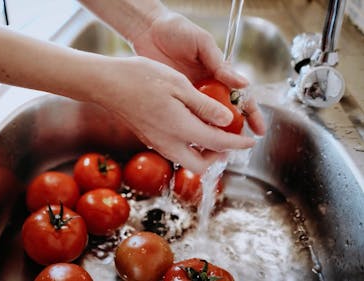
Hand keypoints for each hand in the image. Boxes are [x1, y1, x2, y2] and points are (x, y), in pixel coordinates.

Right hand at [92, 56, 255, 172]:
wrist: (106, 83)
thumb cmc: (140, 78)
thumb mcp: (179, 85)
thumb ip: (205, 106)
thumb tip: (227, 120)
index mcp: (181, 129)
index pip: (218, 144)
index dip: (238, 143)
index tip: (251, 140)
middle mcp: (169, 143)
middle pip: (201, 165)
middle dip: (219, 157)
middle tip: (229, 140)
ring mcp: (156, 143)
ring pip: (186, 161)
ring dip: (203, 153)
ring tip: (212, 132)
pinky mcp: (149, 139)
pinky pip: (175, 152)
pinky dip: (189, 146)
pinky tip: (191, 126)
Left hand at [131, 10, 265, 135]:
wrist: (149, 30)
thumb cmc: (178, 31)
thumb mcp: (202, 43)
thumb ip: (220, 63)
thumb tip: (243, 84)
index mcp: (219, 73)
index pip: (240, 96)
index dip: (251, 114)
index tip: (258, 130)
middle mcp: (207, 87)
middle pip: (225, 113)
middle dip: (234, 131)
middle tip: (238, 146)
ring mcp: (189, 94)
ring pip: (205, 119)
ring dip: (212, 133)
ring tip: (218, 149)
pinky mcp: (172, 98)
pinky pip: (184, 116)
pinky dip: (190, 128)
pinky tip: (193, 140)